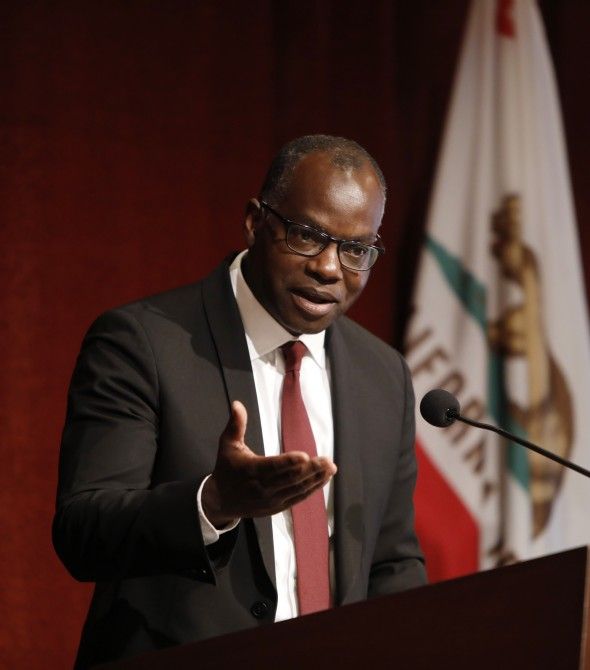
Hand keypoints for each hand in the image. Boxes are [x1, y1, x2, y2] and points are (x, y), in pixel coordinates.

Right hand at [202, 400, 336, 527]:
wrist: (221, 501)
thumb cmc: (226, 469)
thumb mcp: (227, 445)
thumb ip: (236, 425)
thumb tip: (237, 404)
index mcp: (251, 470)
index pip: (273, 466)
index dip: (289, 462)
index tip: (305, 455)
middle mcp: (263, 487)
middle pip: (290, 478)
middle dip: (311, 469)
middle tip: (327, 460)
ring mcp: (271, 499)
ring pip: (297, 489)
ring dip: (315, 479)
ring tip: (330, 468)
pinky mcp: (277, 507)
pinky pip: (297, 498)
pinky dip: (311, 489)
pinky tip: (323, 480)